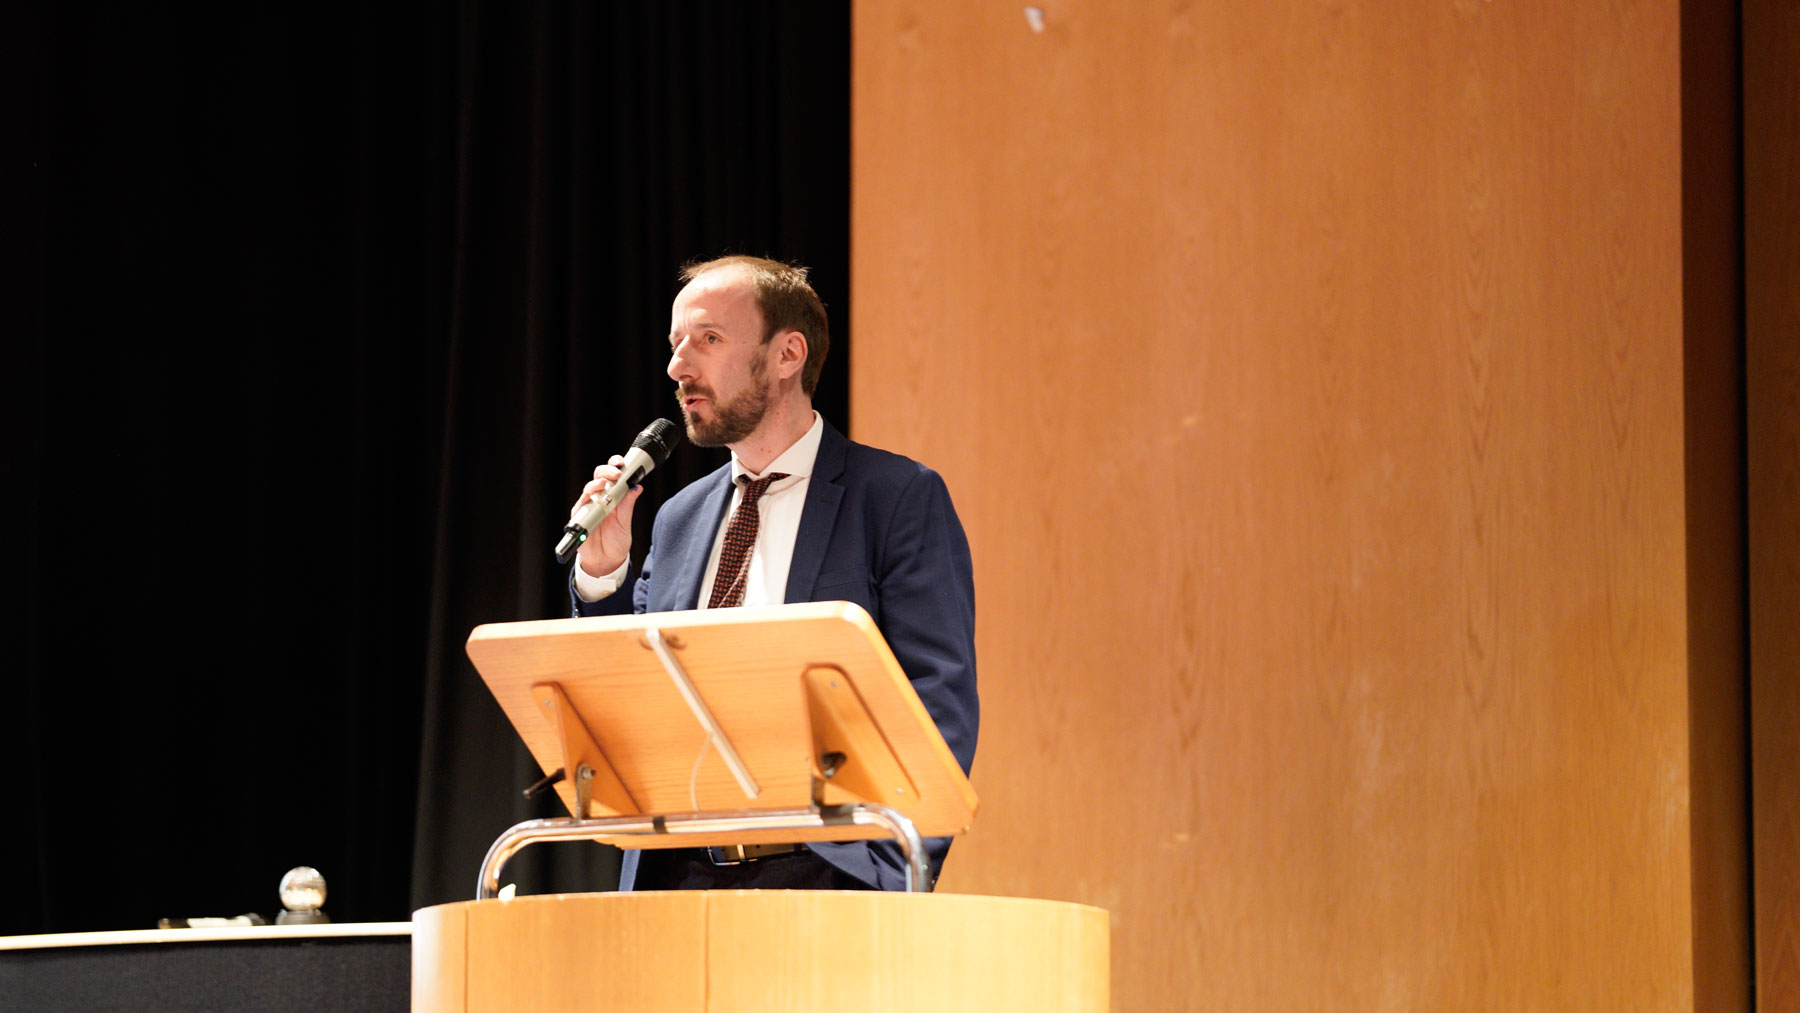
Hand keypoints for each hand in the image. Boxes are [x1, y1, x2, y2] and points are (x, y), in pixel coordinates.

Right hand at [570, 455, 643, 577]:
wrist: (606, 561)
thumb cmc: (616, 541)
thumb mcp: (625, 522)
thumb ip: (628, 505)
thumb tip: (637, 487)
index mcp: (612, 497)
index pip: (612, 476)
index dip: (615, 466)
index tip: (622, 463)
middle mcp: (599, 498)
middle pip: (598, 477)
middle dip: (606, 471)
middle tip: (616, 473)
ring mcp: (588, 507)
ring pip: (588, 489)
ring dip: (595, 484)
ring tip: (603, 483)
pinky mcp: (579, 518)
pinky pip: (579, 506)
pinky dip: (584, 500)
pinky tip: (590, 497)